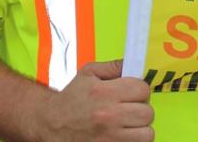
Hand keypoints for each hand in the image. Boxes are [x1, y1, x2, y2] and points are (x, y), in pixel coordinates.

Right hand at [36, 59, 153, 141]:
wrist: (49, 124)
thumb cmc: (71, 98)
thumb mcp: (88, 74)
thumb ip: (113, 66)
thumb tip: (134, 63)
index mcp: (105, 93)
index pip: (143, 90)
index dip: (139, 90)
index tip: (132, 93)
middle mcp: (109, 116)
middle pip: (147, 113)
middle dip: (141, 109)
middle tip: (130, 109)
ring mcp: (109, 138)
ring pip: (146, 134)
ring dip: (140, 128)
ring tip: (128, 124)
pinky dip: (133, 140)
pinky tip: (123, 134)